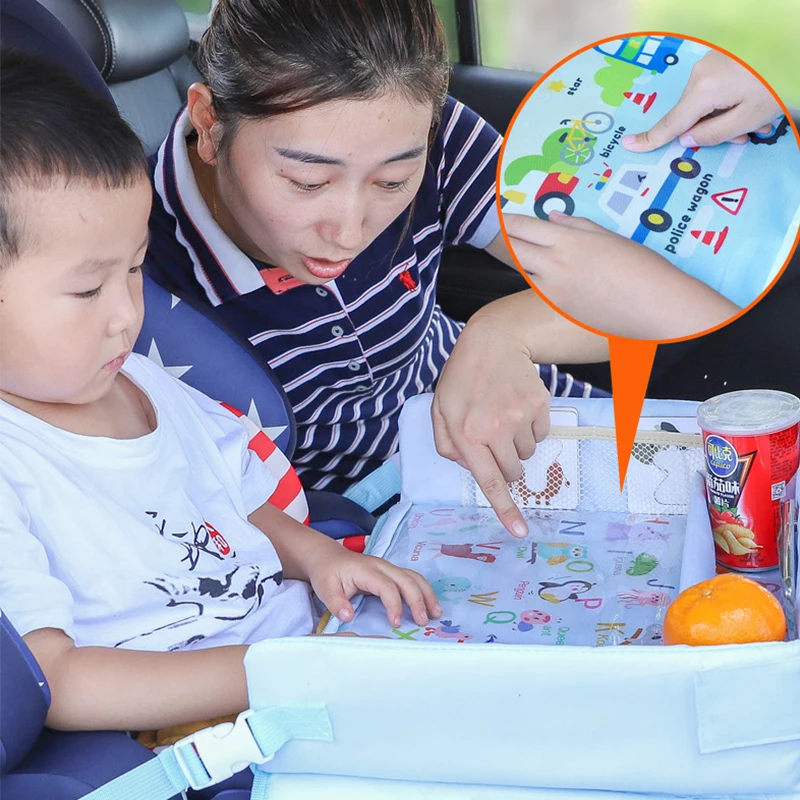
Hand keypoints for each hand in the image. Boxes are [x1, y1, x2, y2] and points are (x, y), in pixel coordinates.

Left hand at [305, 544, 441, 627]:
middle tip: (424, 621)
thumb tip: (349, 617)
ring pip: (413, 577)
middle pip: (406, 579)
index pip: (387, 586)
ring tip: (436, 613)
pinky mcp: (391, 572)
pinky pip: (411, 579)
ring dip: (426, 594)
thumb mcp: (325, 588)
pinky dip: (423, 590)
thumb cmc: (327, 572)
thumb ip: (336, 603)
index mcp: (367, 570)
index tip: (396, 623)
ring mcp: (388, 567)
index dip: (394, 604)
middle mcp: (382, 566)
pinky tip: (430, 604)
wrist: (327, 556)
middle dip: (418, 600)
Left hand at [432, 305, 551, 538]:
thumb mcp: (440, 409)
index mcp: (466, 434)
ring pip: (527, 454)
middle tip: (493, 438)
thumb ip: (446, 444)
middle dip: (504, 465)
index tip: (520, 531)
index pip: (488, 481)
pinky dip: (531, 428)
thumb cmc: (462, 378)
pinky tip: (516, 406)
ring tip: (502, 415)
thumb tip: (469, 468)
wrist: (495, 342)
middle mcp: (495, 429)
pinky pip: (541, 435)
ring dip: (516, 444)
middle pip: (512, 472)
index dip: (505, 509)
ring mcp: (520, 418)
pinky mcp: (540, 407)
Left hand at [503, 211, 738, 338]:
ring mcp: (553, 289)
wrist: (655, 308)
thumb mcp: (610, 238)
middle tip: (497, 232)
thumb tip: (553, 217)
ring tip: (520, 250)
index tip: (497, 215)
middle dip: (503, 239)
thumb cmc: (642, 269)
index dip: (505, 220)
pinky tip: (544, 275)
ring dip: (521, 260)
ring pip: (523, 270)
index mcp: (567, 241)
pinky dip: (537, 279)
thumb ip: (577, 227)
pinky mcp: (558, 308)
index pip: (522, 227)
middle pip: (513, 249)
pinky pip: (538, 289)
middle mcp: (554, 264)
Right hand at [622, 49, 780, 151]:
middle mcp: (700, 73)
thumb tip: (687, 139)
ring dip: (725, 116)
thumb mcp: (748, 118)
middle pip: (693, 114)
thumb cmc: (775, 85)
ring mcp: (710, 62)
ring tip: (755, 120)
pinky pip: (714, 88)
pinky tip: (751, 102)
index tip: (629, 145)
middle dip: (713, 129)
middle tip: (745, 136)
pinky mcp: (720, 58)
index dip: (651, 138)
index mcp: (704, 90)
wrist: (792, 49)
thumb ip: (713, 134)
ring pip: (705, 103)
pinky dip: (728, 101)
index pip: (672, 123)